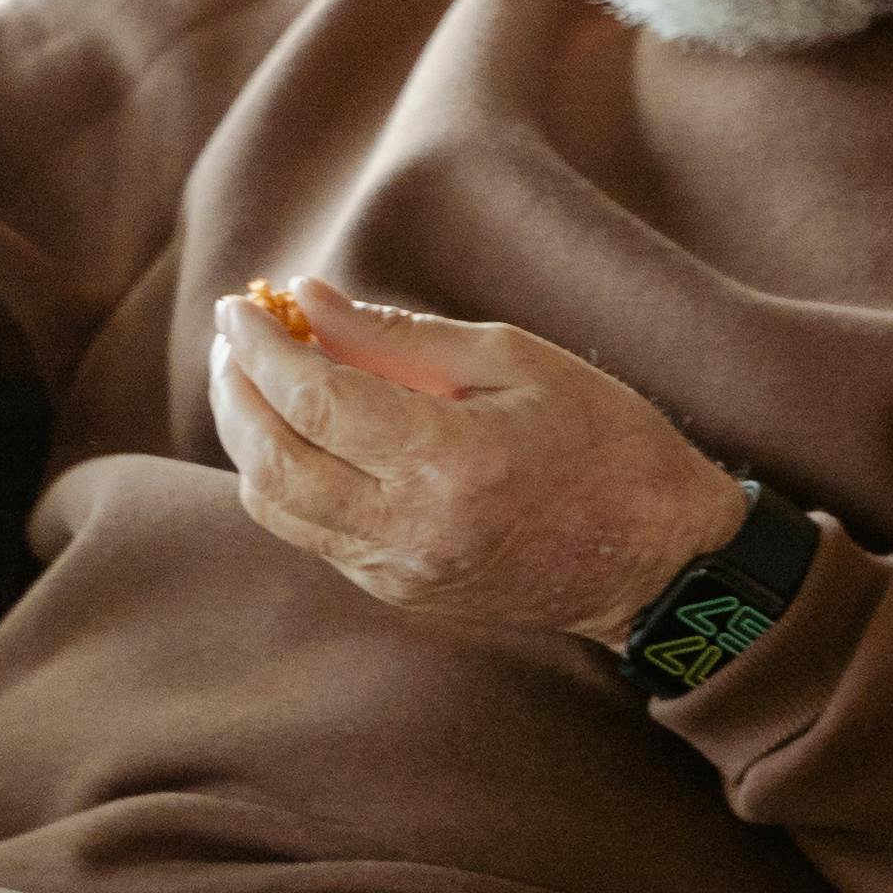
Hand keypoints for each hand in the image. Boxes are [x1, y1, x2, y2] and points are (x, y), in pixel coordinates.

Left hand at [206, 282, 751, 641]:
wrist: (657, 559)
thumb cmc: (606, 442)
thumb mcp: (519, 362)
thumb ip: (402, 335)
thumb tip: (309, 302)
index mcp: (452, 463)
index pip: (315, 402)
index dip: (262, 348)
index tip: (239, 305)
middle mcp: (411, 528)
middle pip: (271, 459)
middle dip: (237, 389)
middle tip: (236, 336)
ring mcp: (397, 570)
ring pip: (273, 504)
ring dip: (248, 436)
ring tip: (256, 378)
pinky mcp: (395, 590)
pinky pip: (310, 529)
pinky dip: (288, 473)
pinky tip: (305, 431)